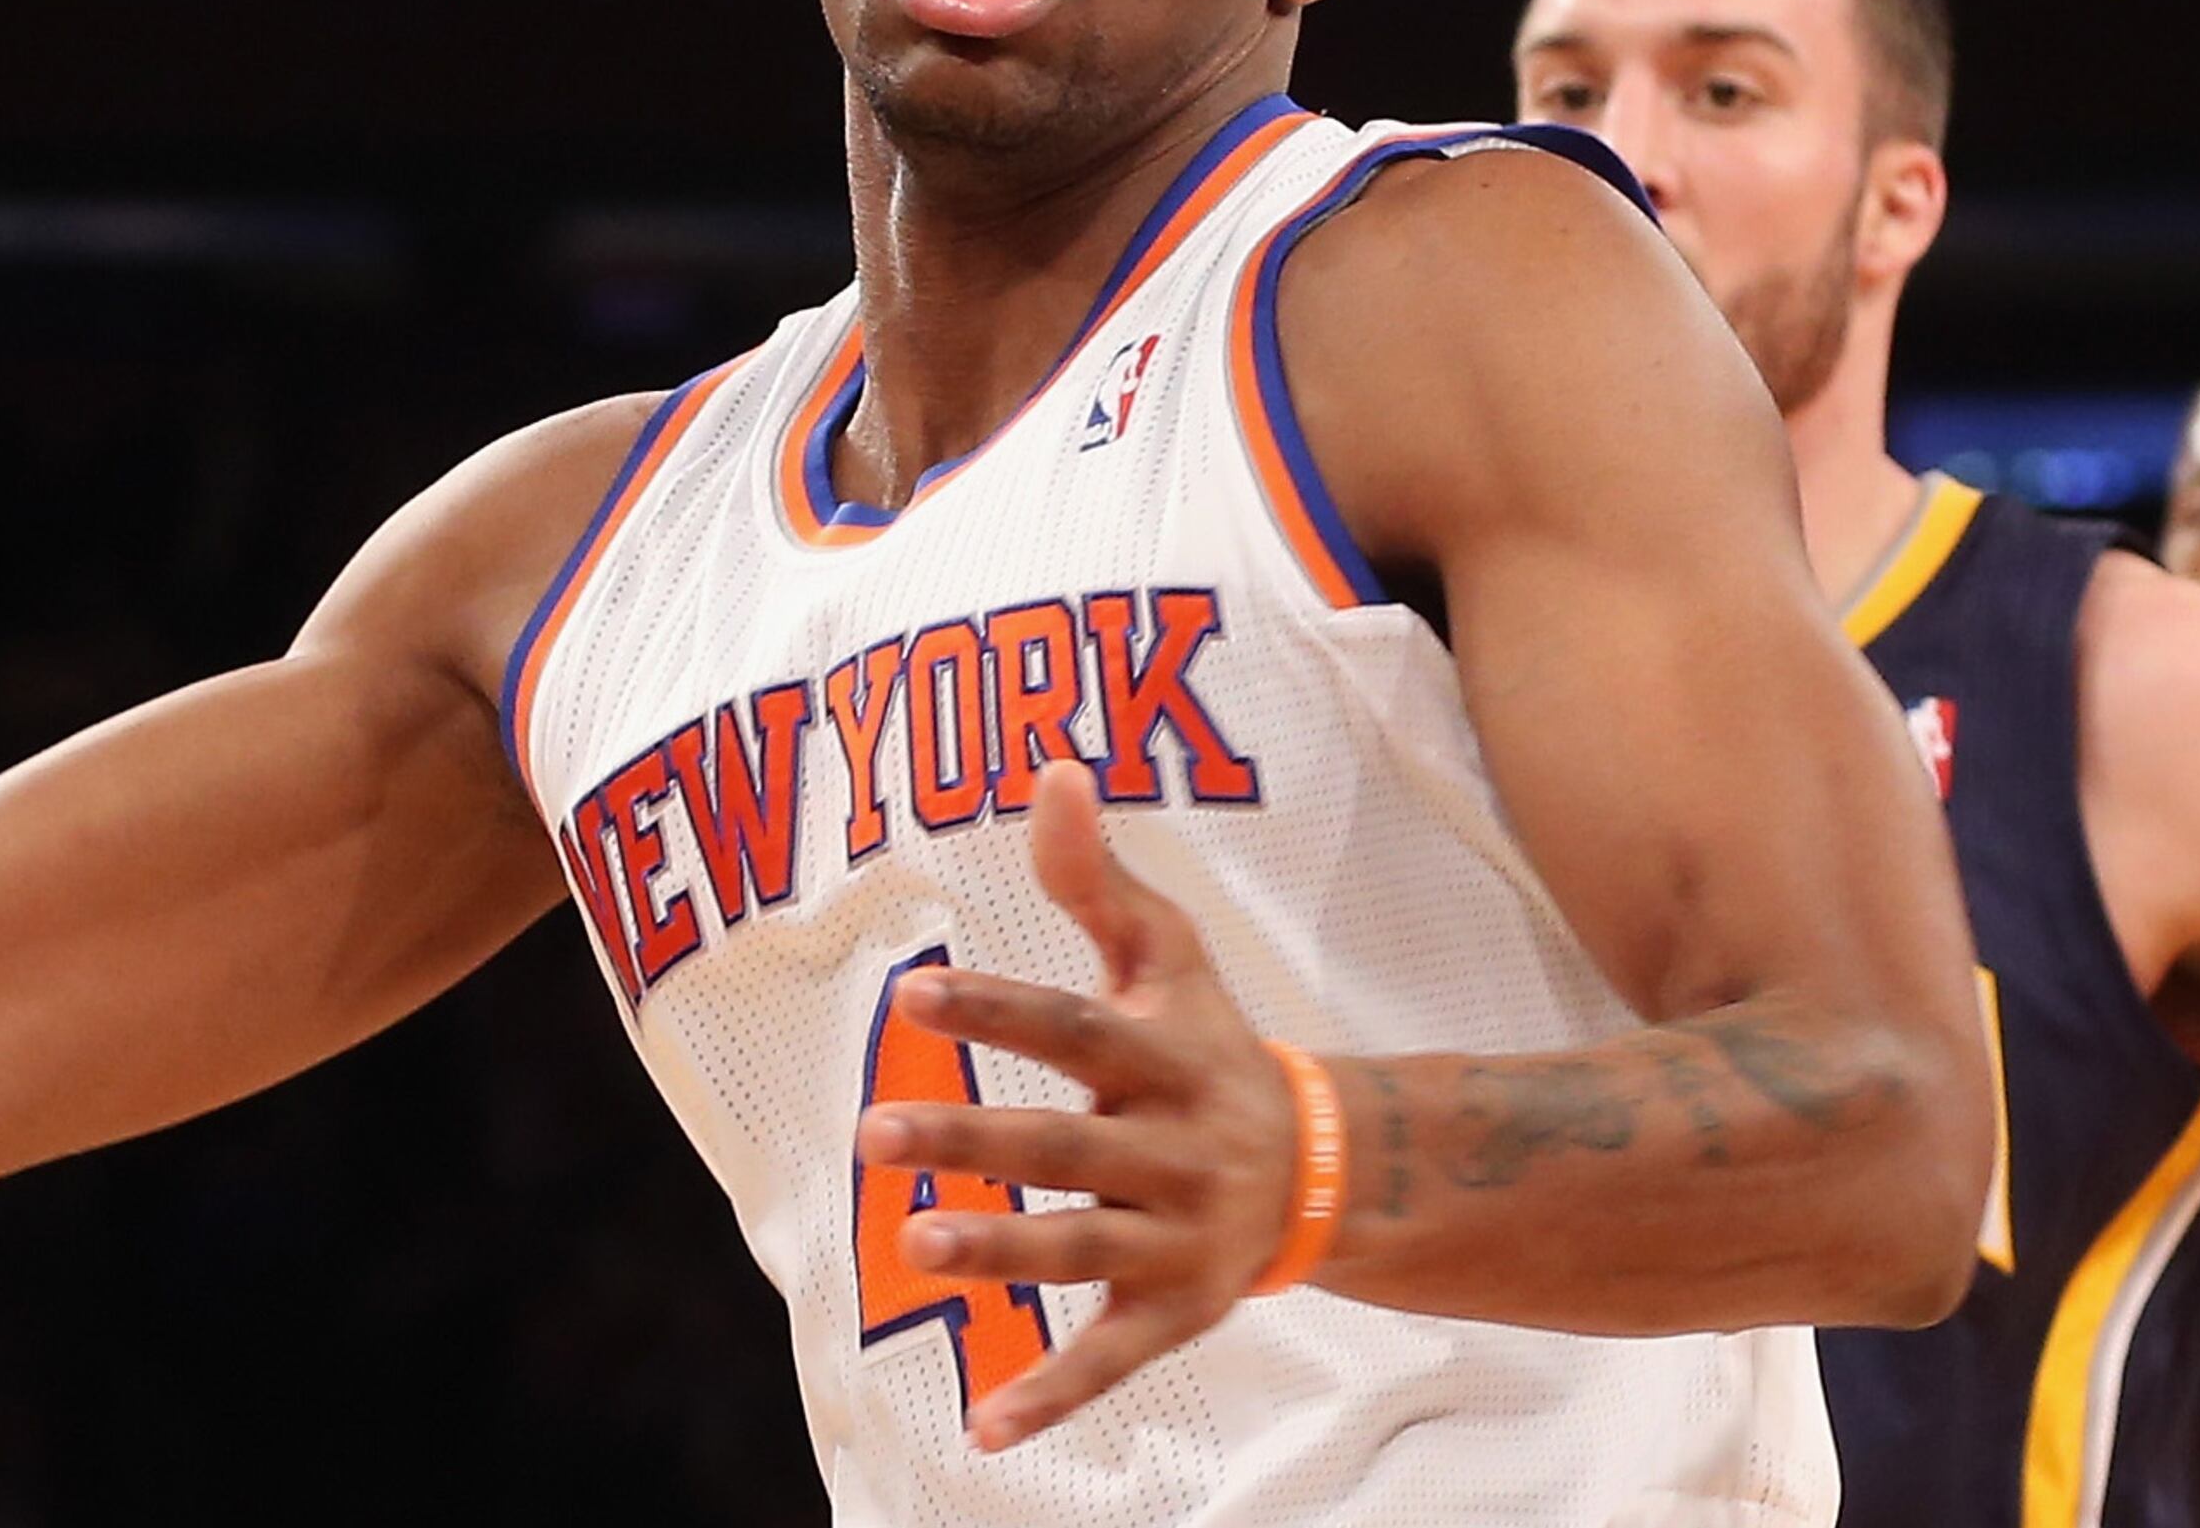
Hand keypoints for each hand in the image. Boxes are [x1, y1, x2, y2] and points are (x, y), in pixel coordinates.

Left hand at [853, 758, 1298, 1451]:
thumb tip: (1053, 768)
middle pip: (1064, 1146)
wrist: (1328, 1168)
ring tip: (914, 1247)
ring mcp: (1175, 1240)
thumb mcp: (1167, 959)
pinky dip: (1053, 1398)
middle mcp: (1173, 1151)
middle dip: (972, 1141)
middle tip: (871, 1133)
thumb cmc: (1210, 1045)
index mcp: (1164, 1058)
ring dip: (1001, 1254)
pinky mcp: (1175, 1314)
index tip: (911, 994)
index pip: (1071, 1028)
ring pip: (1082, 1252)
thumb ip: (1097, 878)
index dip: (995, 1009)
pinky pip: (1112, 1361)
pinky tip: (985, 1431)